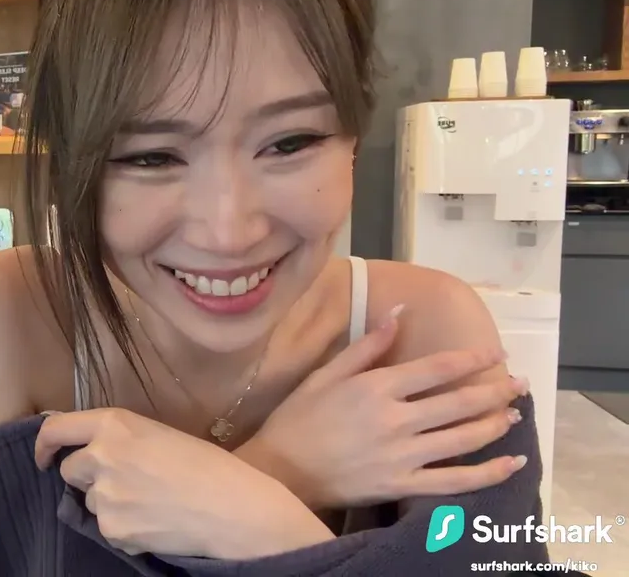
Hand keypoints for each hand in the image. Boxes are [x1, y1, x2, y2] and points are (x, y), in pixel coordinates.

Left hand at [35, 408, 333, 559]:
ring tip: (150, 504)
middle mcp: (101, 455)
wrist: (232, 508)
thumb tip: (91, 449)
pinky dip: (125, 529)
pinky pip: (108, 528)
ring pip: (90, 502)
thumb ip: (120, 438)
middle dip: (88, 478)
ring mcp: (104, 494)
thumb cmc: (206, 466)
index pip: (56, 428)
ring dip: (110, 504)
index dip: (43, 445)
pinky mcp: (112, 528)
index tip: (44, 457)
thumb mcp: (157, 434)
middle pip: (70, 470)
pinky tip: (155, 523)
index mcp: (115, 424)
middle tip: (123, 482)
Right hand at [236, 306, 528, 510]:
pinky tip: (511, 464)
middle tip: (519, 383)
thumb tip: (399, 311)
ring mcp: (402, 456)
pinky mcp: (402, 486)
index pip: (437, 368)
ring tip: (514, 414)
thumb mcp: (326, 374)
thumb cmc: (299, 418)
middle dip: (495, 390)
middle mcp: (396, 420)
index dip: (472, 358)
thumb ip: (367, 346)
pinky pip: (455, 482)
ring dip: (496, 423)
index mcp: (377, 387)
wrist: (280, 470)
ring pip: (464, 439)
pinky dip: (488, 474)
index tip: (495, 351)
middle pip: (460, 402)